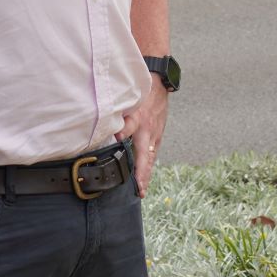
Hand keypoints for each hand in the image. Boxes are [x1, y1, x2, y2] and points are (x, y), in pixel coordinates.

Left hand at [119, 76, 169, 195]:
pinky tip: (145, 168)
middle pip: (148, 161)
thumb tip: (117, 136)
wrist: (159, 83)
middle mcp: (151, 136)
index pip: (142, 158)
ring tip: (142, 187)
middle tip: (140, 193)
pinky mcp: (157, 132)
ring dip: (147, 172)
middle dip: (144, 178)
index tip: (139, 188)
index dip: (140, 174)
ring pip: (151, 157)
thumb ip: (125, 123)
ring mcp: (156, 134)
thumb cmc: (143, 94)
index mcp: (144, 132)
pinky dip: (149, 161)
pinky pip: (152, 150)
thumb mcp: (132, 106)